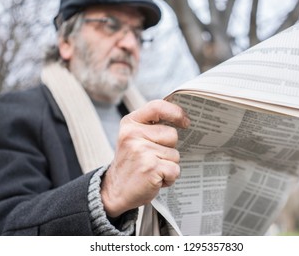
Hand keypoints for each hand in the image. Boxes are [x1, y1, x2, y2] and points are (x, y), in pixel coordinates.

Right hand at [100, 99, 189, 216]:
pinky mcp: (150, 168)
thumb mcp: (133, 138)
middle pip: (172, 134)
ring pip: (175, 154)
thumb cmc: (130, 164)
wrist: (114, 191)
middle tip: (152, 158)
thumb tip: (181, 118)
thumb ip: (150, 126)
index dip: (175, 112)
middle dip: (169, 149)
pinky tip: (154, 179)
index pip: (157, 107)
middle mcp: (134, 134)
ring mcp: (142, 151)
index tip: (185, 121)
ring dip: (168, 166)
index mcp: (130, 123)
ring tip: (151, 170)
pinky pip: (174, 170)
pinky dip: (169, 178)